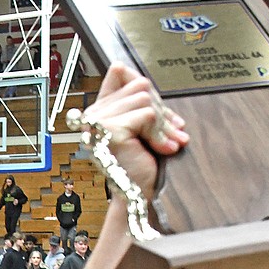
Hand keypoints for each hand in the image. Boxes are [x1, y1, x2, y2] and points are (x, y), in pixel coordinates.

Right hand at [74, 63, 187, 197]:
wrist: (135, 197)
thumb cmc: (138, 166)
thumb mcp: (139, 128)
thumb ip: (137, 104)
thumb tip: (134, 75)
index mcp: (97, 111)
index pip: (118, 72)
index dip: (142, 83)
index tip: (160, 112)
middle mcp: (93, 114)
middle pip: (139, 84)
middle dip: (162, 109)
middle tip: (175, 132)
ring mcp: (98, 122)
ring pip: (144, 98)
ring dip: (163, 123)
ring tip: (168, 143)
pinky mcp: (110, 130)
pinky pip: (147, 115)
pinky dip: (160, 133)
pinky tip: (163, 149)